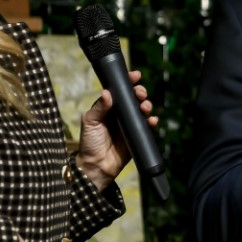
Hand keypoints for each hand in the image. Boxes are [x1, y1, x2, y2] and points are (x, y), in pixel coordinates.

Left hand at [76, 70, 157, 189]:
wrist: (96, 166)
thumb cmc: (89, 143)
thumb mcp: (90, 122)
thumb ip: (99, 108)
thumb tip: (108, 92)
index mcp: (108, 107)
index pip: (120, 91)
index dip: (128, 82)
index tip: (136, 75)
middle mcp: (120, 113)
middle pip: (134, 98)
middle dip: (140, 92)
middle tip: (140, 94)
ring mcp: (130, 124)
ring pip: (142, 109)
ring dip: (147, 105)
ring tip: (145, 107)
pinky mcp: (137, 135)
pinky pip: (147, 126)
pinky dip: (152, 121)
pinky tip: (152, 120)